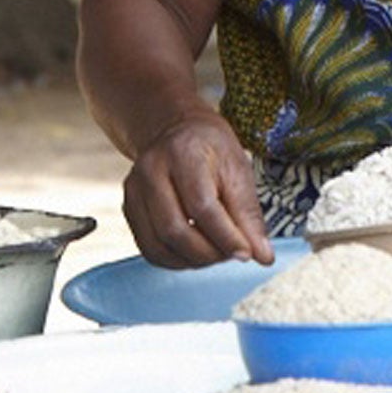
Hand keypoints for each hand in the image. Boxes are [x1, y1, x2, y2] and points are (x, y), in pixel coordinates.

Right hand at [123, 111, 274, 269]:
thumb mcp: (238, 169)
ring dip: (192, 261)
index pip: (202, 206)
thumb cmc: (211, 148)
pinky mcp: (129, 209)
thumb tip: (262, 255)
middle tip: (232, 253)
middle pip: (175, 230)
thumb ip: (248, 214)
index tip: (247, 254)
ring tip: (216, 252)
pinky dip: (175, 260)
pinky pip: (149, 249)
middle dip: (209, 253)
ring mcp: (135, 191)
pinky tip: (195, 252)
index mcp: (182, 153)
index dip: (226, 237)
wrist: (177, 131)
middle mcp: (151, 171)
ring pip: (159, 245)